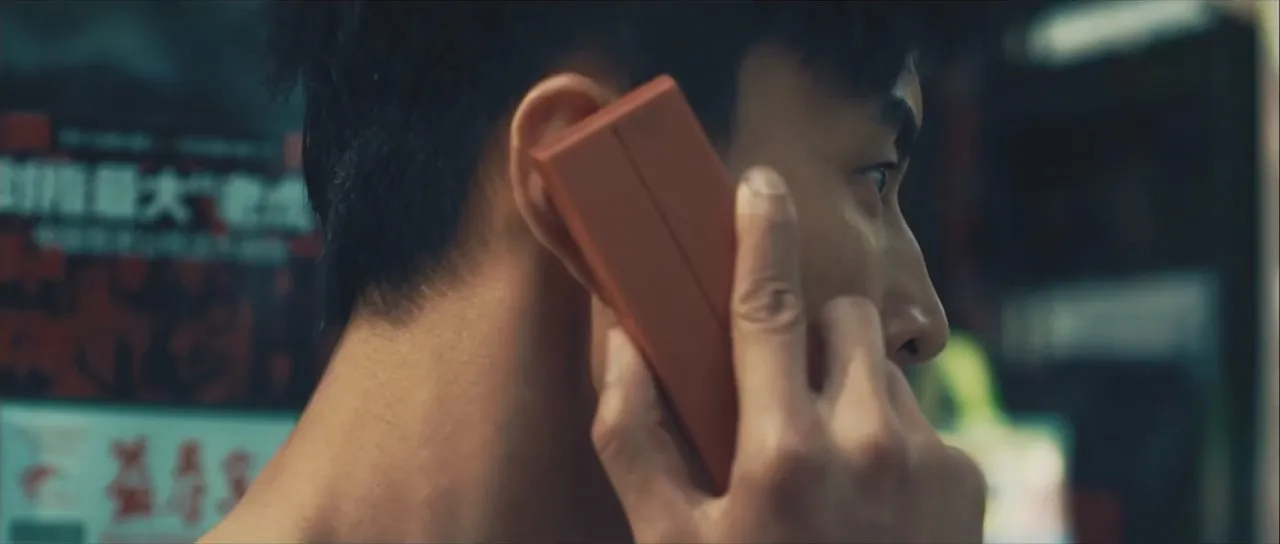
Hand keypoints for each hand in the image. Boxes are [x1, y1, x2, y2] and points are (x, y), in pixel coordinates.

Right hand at [590, 167, 986, 542]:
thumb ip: (635, 437)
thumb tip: (620, 343)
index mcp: (785, 453)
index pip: (768, 306)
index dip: (760, 233)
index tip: (760, 184)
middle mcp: (869, 443)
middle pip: (842, 319)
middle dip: (809, 334)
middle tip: (779, 398)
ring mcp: (930, 463)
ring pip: (881, 370)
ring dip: (847, 391)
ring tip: (823, 467)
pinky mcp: (971, 482)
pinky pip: (919, 419)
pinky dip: (888, 437)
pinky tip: (868, 501)